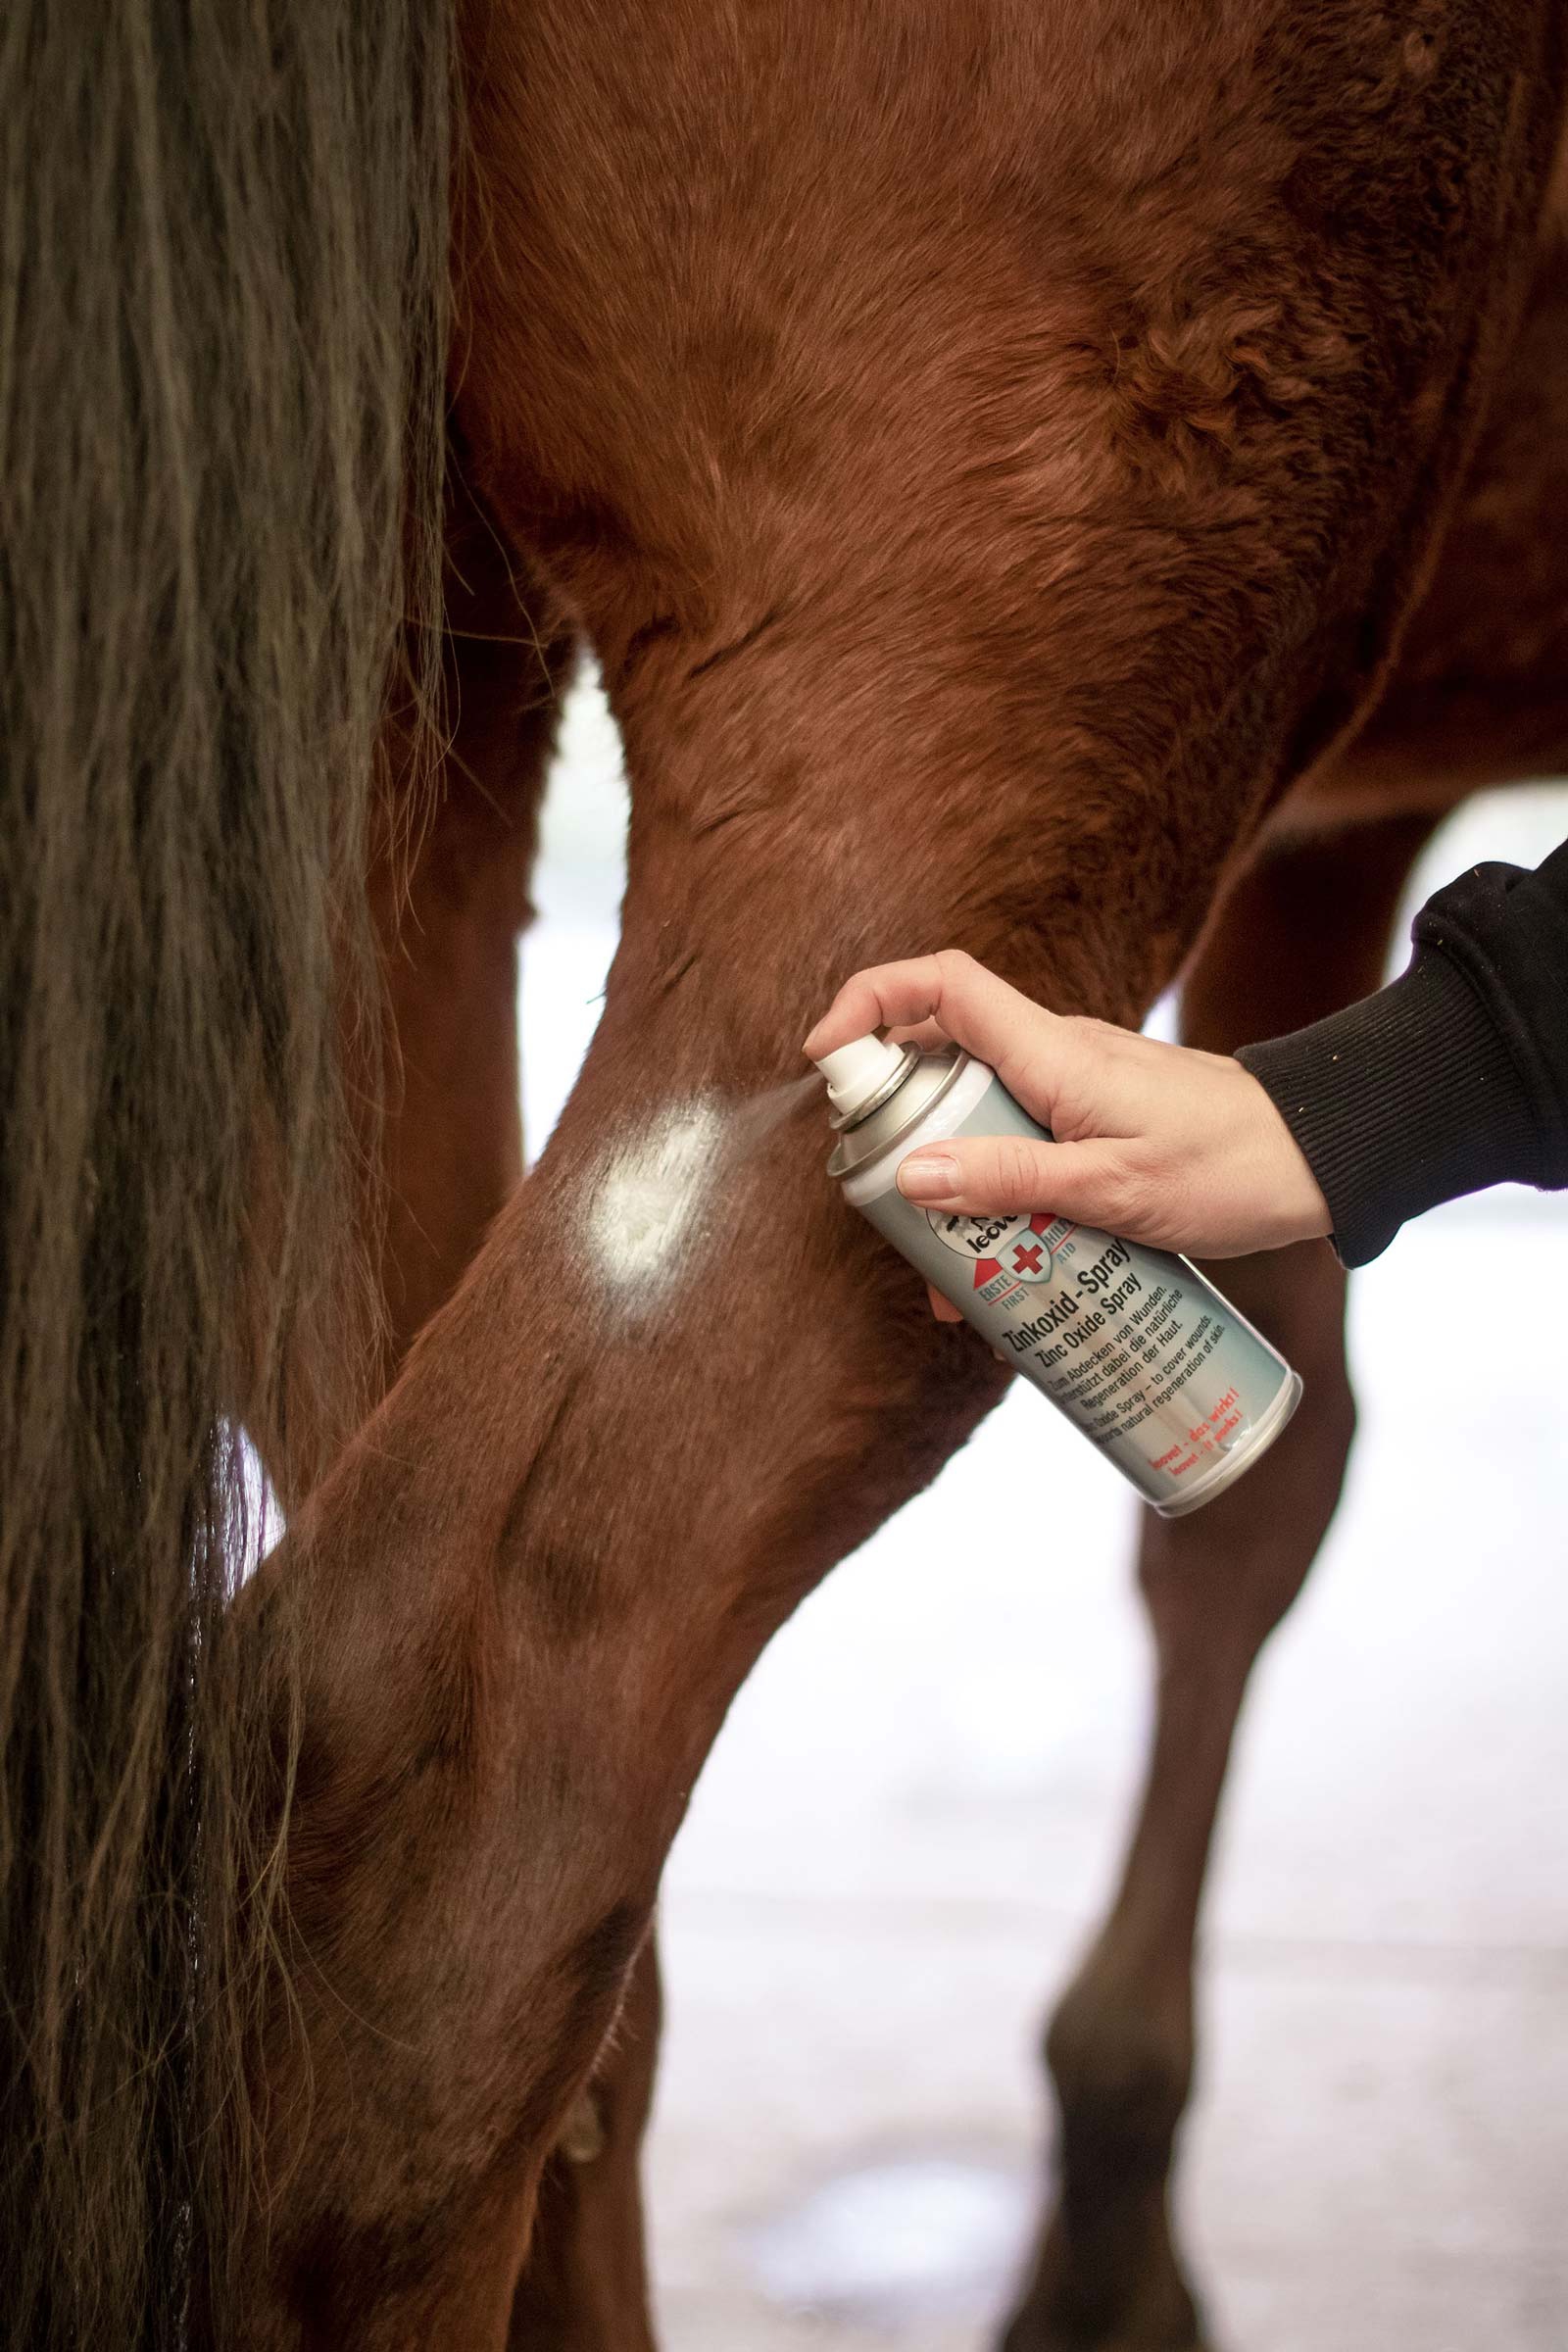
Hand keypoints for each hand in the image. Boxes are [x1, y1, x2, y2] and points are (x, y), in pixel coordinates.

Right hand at [804, 952, 1331, 1284]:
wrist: (1324, 1161)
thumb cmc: (1233, 1168)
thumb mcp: (1117, 1190)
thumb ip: (1014, 1181)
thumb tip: (909, 1176)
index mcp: (1052, 1051)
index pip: (941, 985)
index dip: (870, 1001)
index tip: (823, 1056)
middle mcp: (1054, 1057)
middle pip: (940, 1063)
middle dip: (896, 1130)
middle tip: (885, 1208)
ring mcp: (1074, 1090)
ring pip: (976, 1117)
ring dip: (947, 1183)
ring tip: (950, 1278)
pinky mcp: (1095, 1126)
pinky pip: (1018, 1147)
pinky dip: (994, 1199)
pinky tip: (1002, 1277)